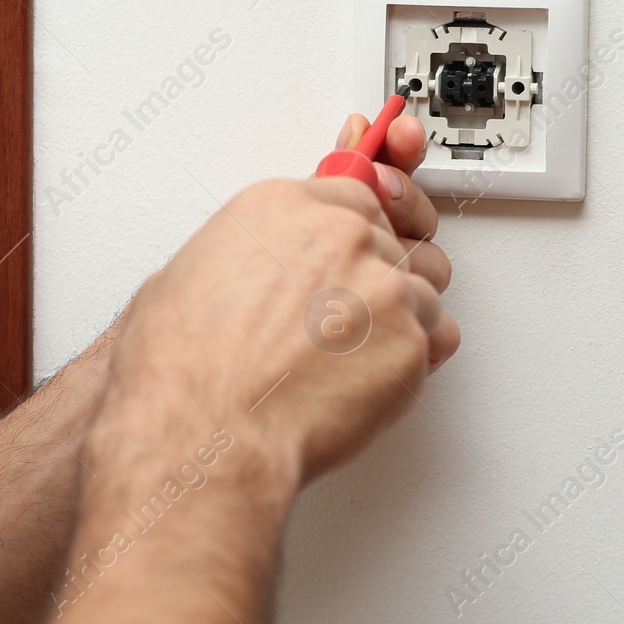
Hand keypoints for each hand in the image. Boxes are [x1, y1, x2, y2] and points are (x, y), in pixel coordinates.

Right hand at [93, 151, 455, 492]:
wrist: (205, 429)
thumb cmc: (183, 370)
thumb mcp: (187, 273)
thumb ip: (245, 252)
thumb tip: (252, 267)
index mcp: (281, 205)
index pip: (352, 194)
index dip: (352, 231)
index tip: (353, 247)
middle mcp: (338, 233)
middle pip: (390, 237)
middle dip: (373, 275)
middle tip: (346, 315)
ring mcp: (382, 283)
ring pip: (423, 284)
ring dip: (399, 316)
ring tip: (352, 353)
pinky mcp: (411, 338)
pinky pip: (439, 336)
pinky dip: (415, 359)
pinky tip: (373, 375)